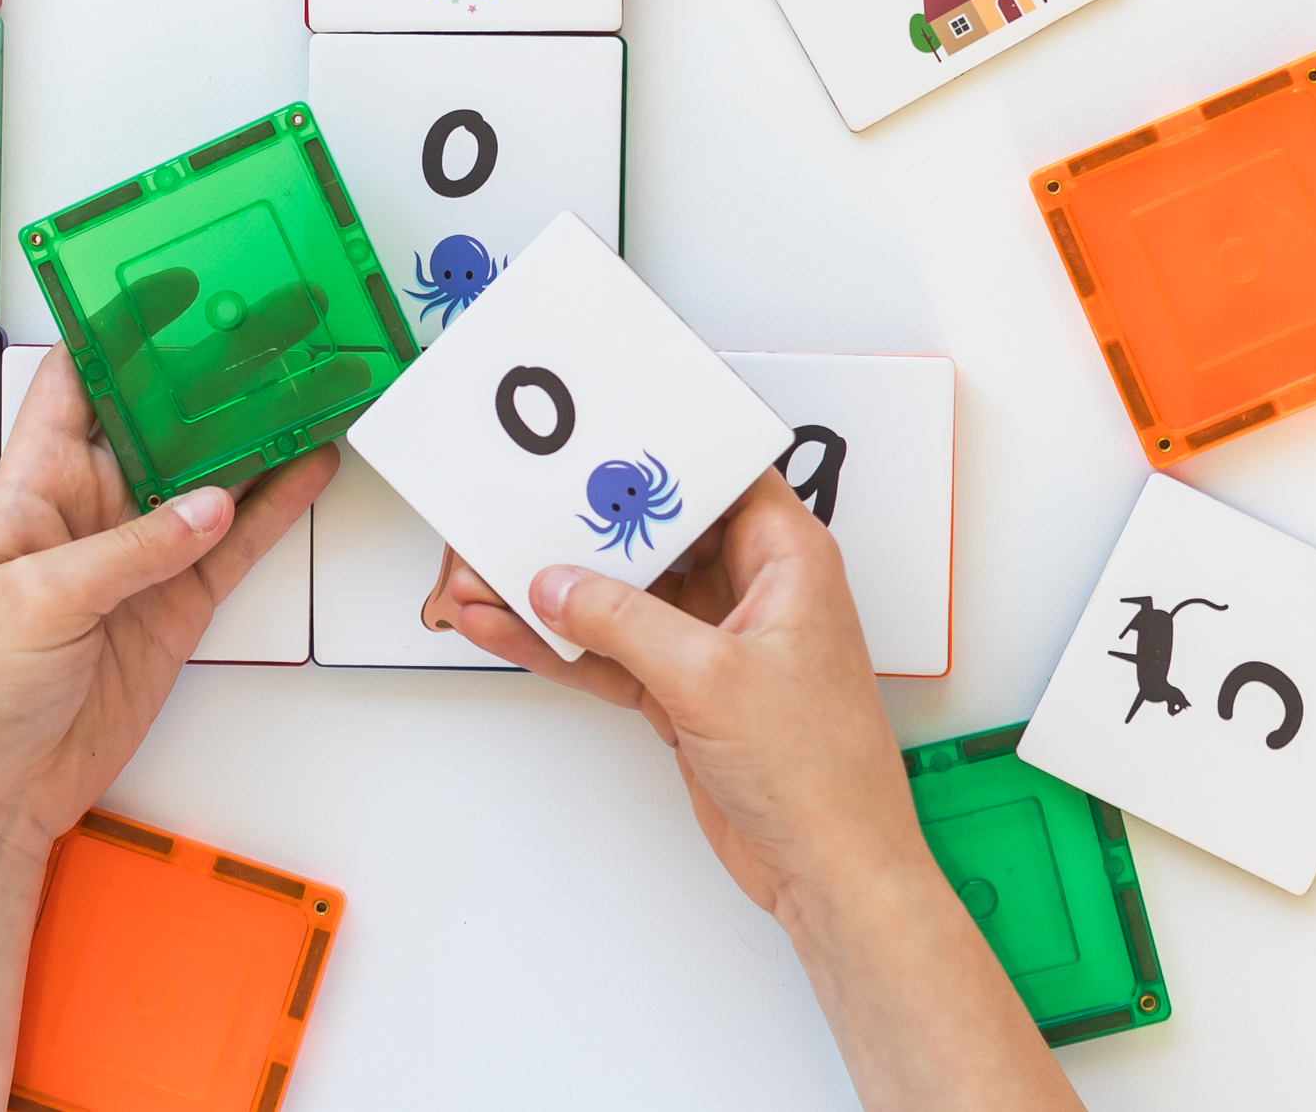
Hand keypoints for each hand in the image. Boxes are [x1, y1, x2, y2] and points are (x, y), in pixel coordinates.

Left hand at [0, 342, 338, 856]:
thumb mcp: (36, 602)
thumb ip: (129, 550)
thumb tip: (208, 506)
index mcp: (34, 484)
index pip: (77, 383)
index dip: (120, 331)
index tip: (171, 285)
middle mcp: (92, 504)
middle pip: (161, 418)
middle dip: (210, 375)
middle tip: (267, 329)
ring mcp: (141, 550)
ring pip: (210, 473)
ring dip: (255, 434)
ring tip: (307, 384)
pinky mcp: (178, 599)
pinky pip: (236, 539)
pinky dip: (275, 505)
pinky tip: (309, 466)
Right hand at [447, 467, 913, 918]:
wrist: (830, 873)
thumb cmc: (822, 773)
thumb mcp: (711, 679)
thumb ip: (624, 624)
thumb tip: (559, 586)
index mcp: (787, 559)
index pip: (718, 476)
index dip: (660, 455)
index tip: (595, 442)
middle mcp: (751, 589)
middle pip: (655, 535)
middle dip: (583, 531)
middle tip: (517, 515)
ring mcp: (712, 641)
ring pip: (620, 597)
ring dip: (555, 594)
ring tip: (486, 579)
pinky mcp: (682, 689)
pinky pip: (609, 650)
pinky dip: (560, 645)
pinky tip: (509, 630)